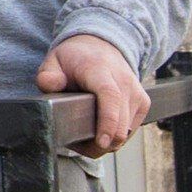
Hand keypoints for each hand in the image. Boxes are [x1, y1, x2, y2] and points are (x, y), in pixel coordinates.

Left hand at [36, 33, 150, 156]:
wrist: (101, 47)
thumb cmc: (75, 59)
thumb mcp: (54, 61)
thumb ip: (48, 75)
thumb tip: (50, 85)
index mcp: (99, 70)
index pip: (110, 97)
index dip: (108, 122)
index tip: (101, 142)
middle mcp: (123, 81)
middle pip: (120, 122)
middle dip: (99, 144)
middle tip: (75, 143)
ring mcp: (136, 92)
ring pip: (125, 132)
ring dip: (106, 142)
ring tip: (85, 133)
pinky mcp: (143, 102)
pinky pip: (130, 130)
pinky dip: (115, 136)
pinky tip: (100, 128)